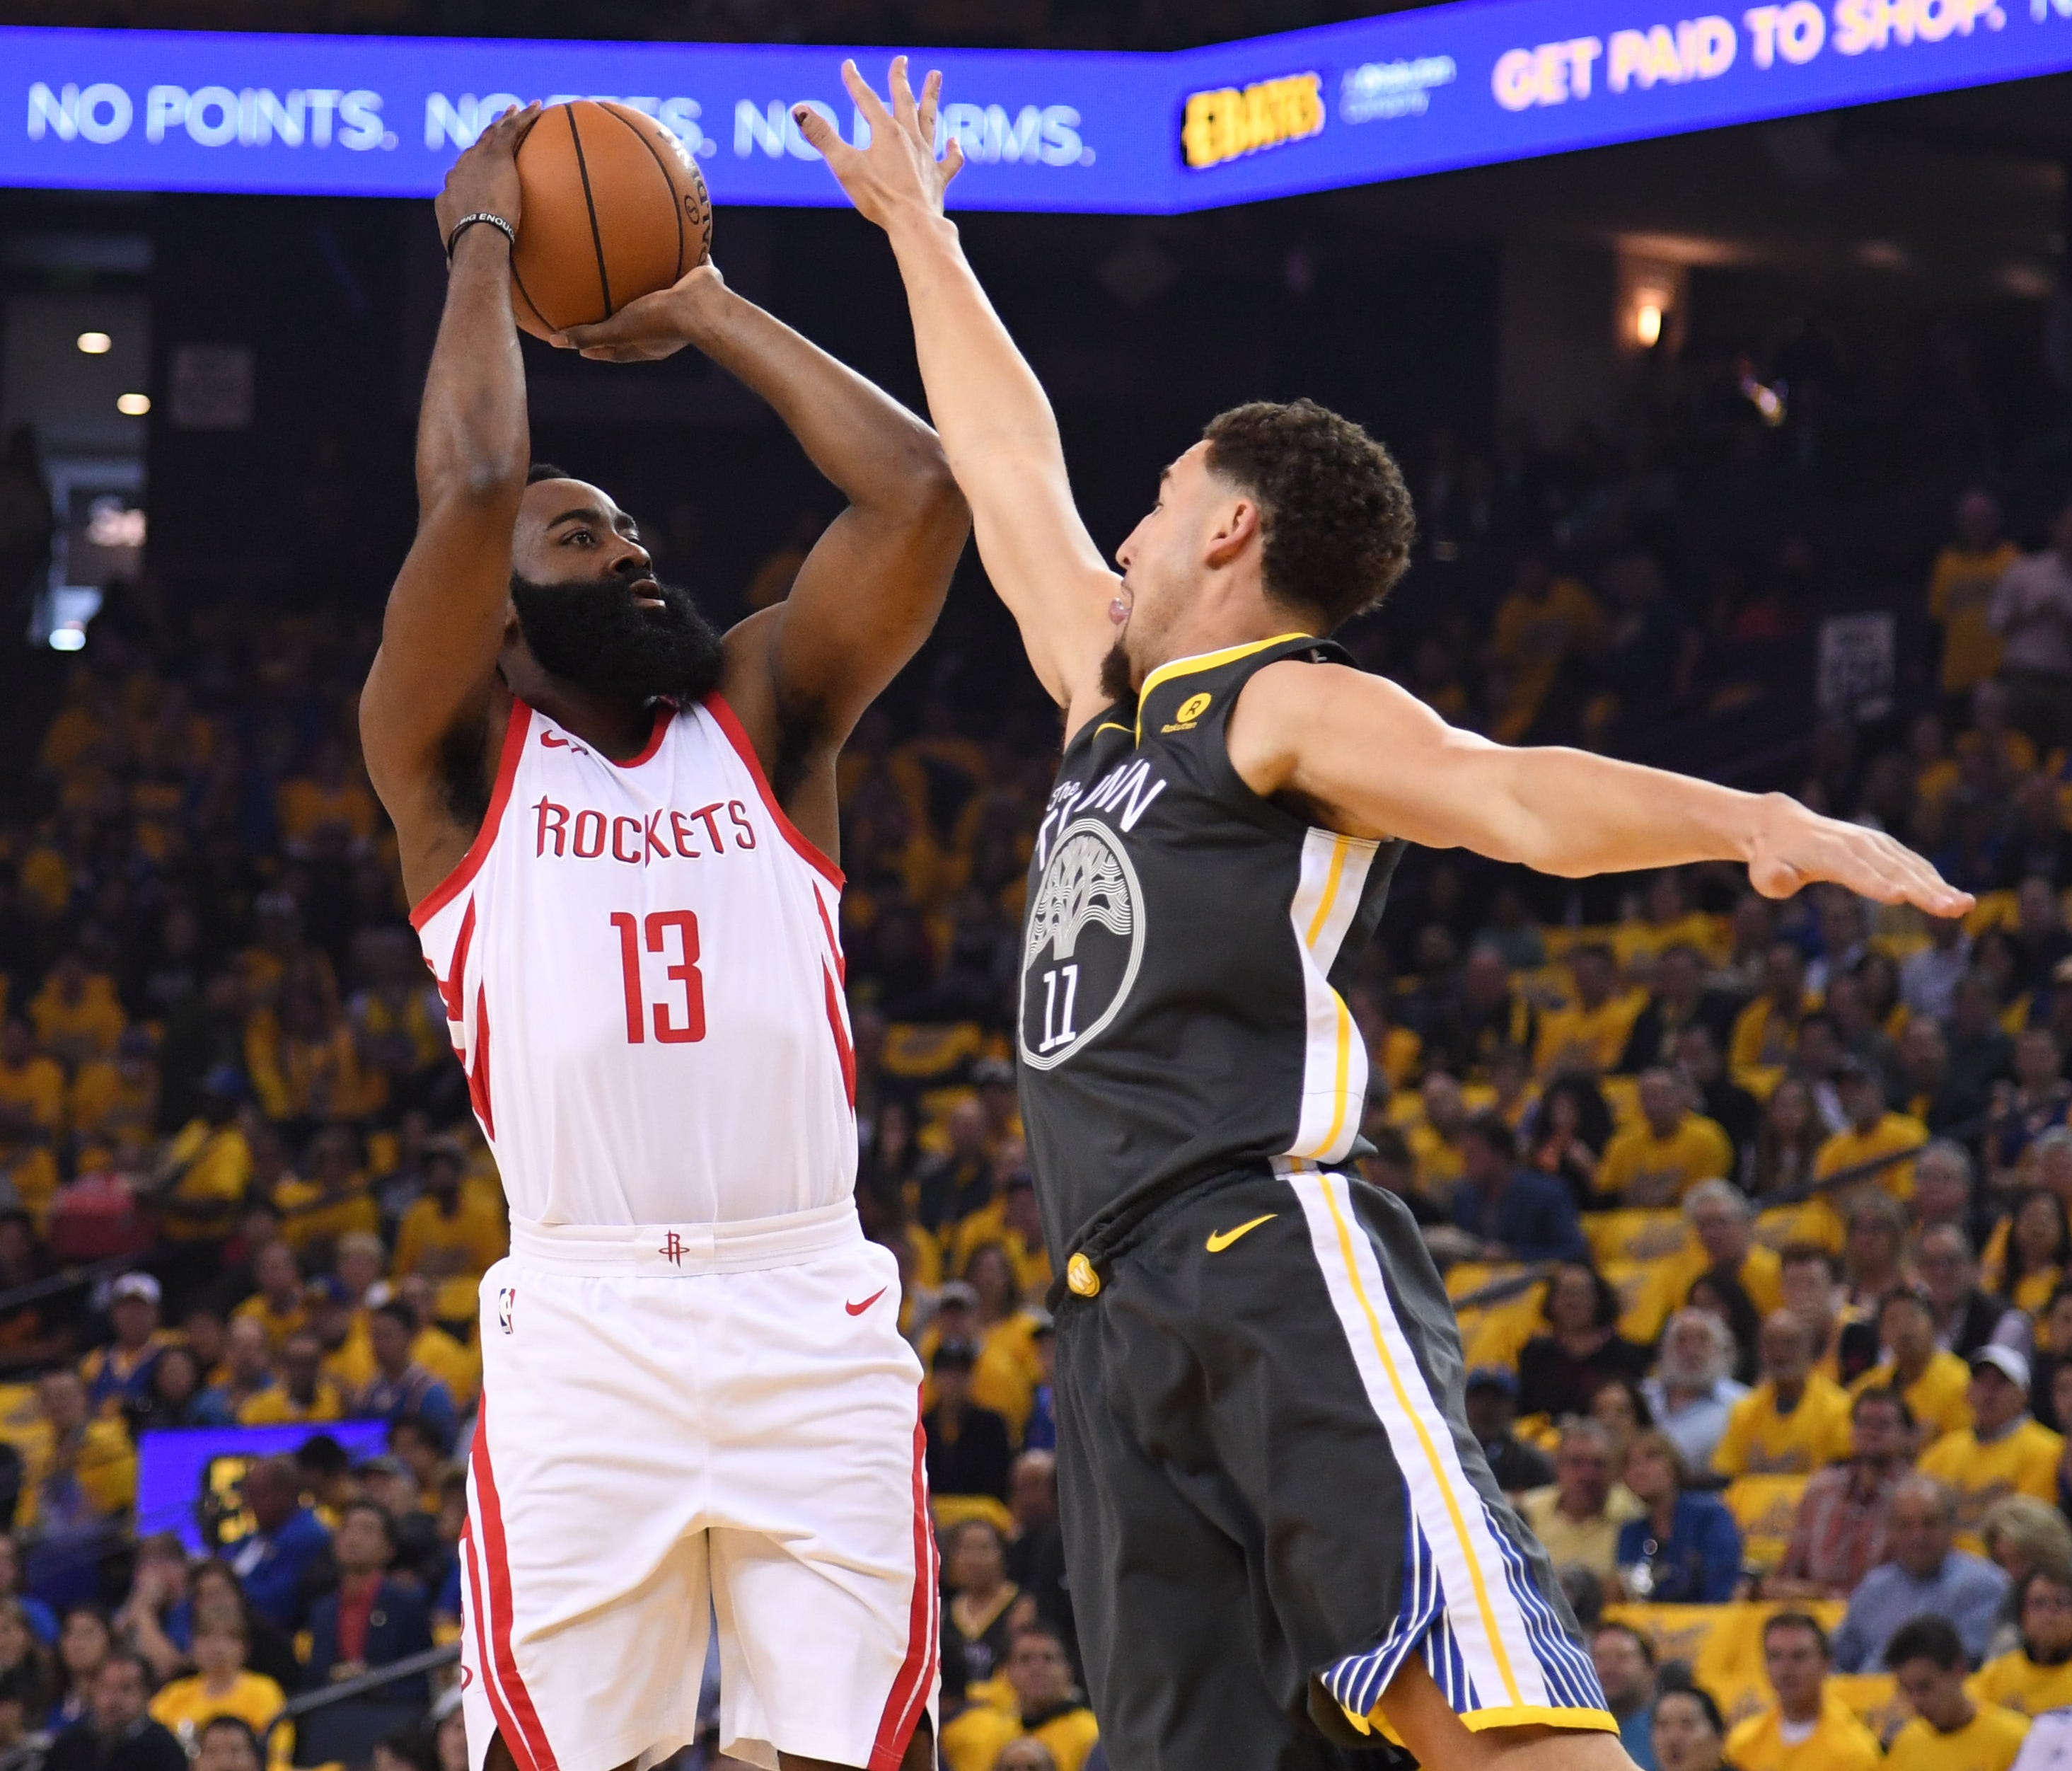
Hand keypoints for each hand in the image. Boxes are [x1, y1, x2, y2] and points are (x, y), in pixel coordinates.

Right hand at [434, 104, 537, 250]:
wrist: (475, 240)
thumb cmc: (470, 256)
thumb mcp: (461, 255)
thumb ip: (460, 255)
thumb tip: (454, 272)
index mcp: (450, 194)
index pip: (463, 176)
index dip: (472, 168)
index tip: (479, 166)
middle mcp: (459, 171)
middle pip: (475, 150)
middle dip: (486, 139)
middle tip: (497, 128)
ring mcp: (476, 162)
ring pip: (493, 134)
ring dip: (506, 120)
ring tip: (518, 109)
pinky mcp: (495, 157)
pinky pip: (511, 130)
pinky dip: (523, 118)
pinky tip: (536, 108)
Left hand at [555, 264, 725, 360]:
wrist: (704, 305)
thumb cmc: (662, 321)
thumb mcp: (619, 329)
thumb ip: (589, 334)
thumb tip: (554, 342)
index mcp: (648, 344)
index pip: (617, 350)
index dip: (599, 349)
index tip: (581, 346)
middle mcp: (665, 327)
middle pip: (636, 324)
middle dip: (619, 318)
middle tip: (599, 309)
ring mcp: (682, 305)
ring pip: (656, 292)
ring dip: (643, 283)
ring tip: (629, 266)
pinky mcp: (694, 280)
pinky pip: (678, 262)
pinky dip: (669, 251)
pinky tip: (656, 232)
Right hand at [792, 58, 964, 231]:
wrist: (913, 225)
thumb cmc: (879, 197)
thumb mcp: (844, 165)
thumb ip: (822, 136)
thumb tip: (800, 110)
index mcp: (886, 133)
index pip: (867, 100)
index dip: (855, 81)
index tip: (849, 65)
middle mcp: (910, 138)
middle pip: (905, 101)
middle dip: (900, 79)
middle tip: (902, 60)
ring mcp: (927, 157)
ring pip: (929, 119)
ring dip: (931, 97)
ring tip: (936, 76)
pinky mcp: (938, 179)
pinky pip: (949, 161)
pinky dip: (953, 151)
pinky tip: (955, 142)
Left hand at [1745, 793, 1972, 915]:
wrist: (1785, 826)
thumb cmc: (1772, 856)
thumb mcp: (1763, 871)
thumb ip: (1773, 880)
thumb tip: (1785, 881)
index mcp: (1828, 852)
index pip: (1854, 870)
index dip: (1875, 883)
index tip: (1898, 897)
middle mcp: (1857, 844)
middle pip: (1893, 870)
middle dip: (1923, 890)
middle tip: (1950, 910)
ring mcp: (1875, 843)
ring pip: (1910, 867)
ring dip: (1939, 887)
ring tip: (1964, 907)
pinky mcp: (1885, 847)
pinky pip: (1914, 864)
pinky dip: (1935, 880)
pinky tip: (1954, 899)